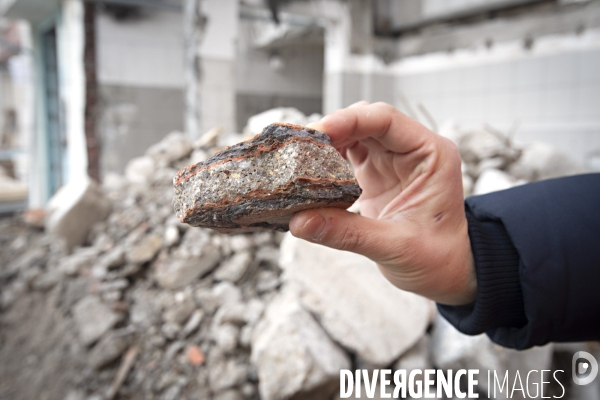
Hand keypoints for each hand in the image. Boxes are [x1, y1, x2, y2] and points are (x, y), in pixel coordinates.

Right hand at [289, 102, 475, 304]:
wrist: (447, 274)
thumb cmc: (438, 258)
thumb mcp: (395, 247)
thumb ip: (347, 233)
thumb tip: (300, 222)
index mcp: (431, 155)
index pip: (386, 120)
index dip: (350, 120)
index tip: (318, 132)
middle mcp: (412, 151)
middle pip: (365, 121)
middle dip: (332, 130)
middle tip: (300, 147)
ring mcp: (392, 161)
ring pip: (353, 134)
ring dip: (326, 144)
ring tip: (299, 159)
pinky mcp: (375, 175)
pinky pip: (346, 156)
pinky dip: (326, 161)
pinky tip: (310, 172)